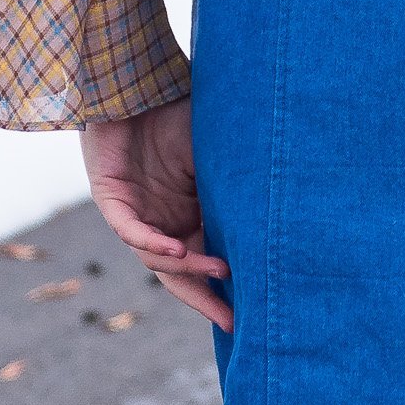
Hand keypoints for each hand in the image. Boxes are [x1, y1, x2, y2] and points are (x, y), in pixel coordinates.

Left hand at [82, 99, 232, 328]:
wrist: (135, 82)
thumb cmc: (178, 110)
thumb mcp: (218, 152)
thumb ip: (238, 179)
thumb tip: (292, 191)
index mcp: (187, 214)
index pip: (206, 258)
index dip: (225, 284)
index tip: (254, 305)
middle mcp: (161, 220)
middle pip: (181, 274)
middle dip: (205, 298)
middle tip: (232, 322)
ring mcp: (136, 213)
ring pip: (158, 259)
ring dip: (188, 267)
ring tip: (221, 270)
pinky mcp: (111, 200)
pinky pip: (131, 233)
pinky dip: (153, 244)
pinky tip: (176, 251)